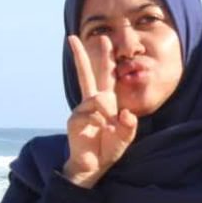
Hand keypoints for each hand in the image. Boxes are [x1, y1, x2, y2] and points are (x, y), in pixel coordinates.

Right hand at [62, 35, 137, 188]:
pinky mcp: (74, 119)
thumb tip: (126, 114)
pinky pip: (89, 113)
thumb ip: (129, 126)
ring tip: (105, 127)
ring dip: (106, 112)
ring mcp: (81, 110)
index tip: (102, 40)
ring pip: (97, 99)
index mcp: (106, 101)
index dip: (104, 58)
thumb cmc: (109, 148)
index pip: (105, 75)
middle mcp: (92, 102)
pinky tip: (95, 131)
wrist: (94, 165)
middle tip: (72, 37)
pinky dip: (97, 122)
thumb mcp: (125, 136)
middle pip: (85, 74)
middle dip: (80, 55)